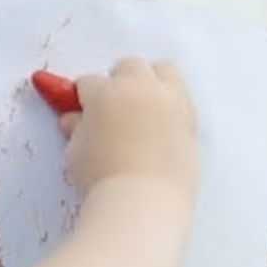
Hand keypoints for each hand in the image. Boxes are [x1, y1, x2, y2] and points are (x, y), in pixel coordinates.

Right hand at [59, 57, 196, 197]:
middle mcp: (141, 88)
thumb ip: (76, 129)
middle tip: (111, 108)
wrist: (143, 200)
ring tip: (140, 108)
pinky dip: (169, 105)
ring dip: (150, 82)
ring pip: (163, 71)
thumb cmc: (102, 176)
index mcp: (107, 92)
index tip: (80, 111)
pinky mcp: (191, 120)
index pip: (89, 82)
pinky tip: (159, 127)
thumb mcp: (76, 151)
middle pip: (129, 66)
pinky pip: (181, 98)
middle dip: (118, 81)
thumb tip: (74, 120)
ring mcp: (171, 101)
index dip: (82, 98)